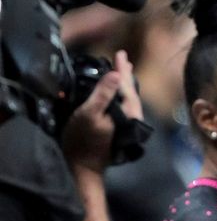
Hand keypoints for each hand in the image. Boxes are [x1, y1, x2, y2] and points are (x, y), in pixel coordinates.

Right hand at [62, 50, 141, 172]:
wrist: (82, 166)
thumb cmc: (83, 139)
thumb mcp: (90, 113)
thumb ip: (103, 95)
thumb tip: (116, 75)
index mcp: (128, 113)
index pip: (127, 86)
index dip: (122, 70)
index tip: (120, 54)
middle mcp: (131, 118)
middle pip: (129, 91)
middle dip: (125, 75)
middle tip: (122, 57)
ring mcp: (124, 123)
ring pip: (126, 98)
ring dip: (124, 83)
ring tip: (122, 70)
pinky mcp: (117, 127)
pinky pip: (121, 104)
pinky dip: (119, 94)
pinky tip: (115, 90)